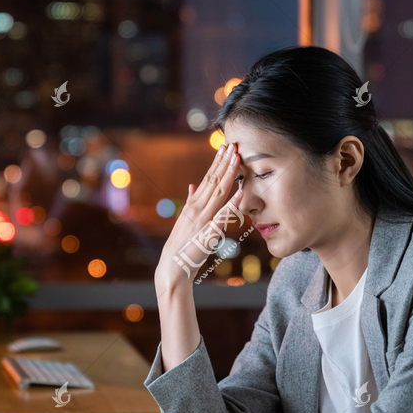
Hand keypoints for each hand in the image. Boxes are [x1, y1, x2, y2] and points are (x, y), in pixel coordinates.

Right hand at [155, 143, 243, 286]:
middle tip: (233, 144)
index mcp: (193, 205)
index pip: (207, 179)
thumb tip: (192, 185)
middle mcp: (197, 208)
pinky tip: (240, 191)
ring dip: (228, 174)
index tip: (225, 148)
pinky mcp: (208, 232)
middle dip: (224, 162)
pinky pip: (222, 215)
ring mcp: (202, 219)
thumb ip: (190, 202)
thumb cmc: (181, 245)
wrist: (172, 267)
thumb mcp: (185, 220)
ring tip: (236, 157)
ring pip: (217, 192)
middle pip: (213, 180)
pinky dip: (231, 203)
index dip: (217, 163)